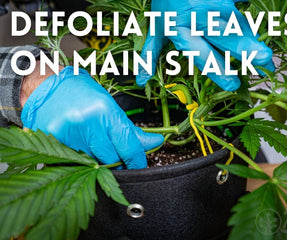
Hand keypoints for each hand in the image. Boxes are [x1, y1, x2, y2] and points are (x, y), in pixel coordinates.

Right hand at [21, 66, 163, 168]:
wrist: (47, 87)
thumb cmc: (82, 95)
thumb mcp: (111, 107)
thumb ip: (130, 130)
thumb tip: (155, 143)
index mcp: (105, 111)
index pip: (129, 146)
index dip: (137, 161)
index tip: (139, 165)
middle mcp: (87, 122)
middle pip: (112, 160)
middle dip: (118, 161)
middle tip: (116, 155)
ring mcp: (68, 133)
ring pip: (94, 164)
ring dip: (98, 161)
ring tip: (93, 146)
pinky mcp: (53, 142)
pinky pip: (75, 162)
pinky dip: (81, 161)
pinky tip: (79, 148)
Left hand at [136, 0, 274, 91]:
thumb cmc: (166, 2)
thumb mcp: (156, 26)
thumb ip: (150, 54)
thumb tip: (141, 81)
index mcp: (181, 29)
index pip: (202, 54)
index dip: (218, 71)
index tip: (233, 85)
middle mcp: (201, 17)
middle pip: (227, 36)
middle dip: (246, 49)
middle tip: (265, 60)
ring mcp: (217, 3)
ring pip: (239, 24)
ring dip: (252, 40)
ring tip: (266, 57)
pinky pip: (244, 7)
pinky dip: (251, 21)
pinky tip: (257, 33)